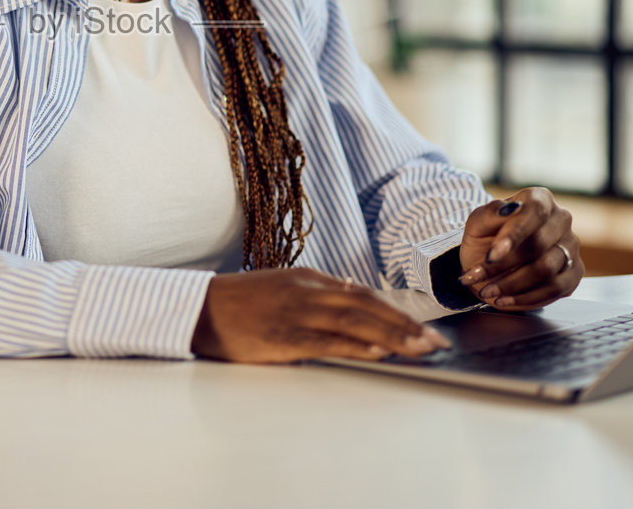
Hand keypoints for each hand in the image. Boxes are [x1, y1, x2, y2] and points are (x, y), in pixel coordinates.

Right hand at [191, 268, 450, 362]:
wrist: (197, 308)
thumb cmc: (238, 304)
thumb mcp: (280, 287)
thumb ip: (316, 293)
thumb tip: (353, 296)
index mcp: (307, 279)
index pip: (362, 295)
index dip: (396, 312)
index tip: (423, 328)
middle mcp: (307, 291)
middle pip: (366, 306)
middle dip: (404, 325)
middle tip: (435, 342)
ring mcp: (295, 311)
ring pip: (353, 322)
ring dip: (391, 336)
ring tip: (419, 350)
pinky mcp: (282, 335)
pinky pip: (325, 341)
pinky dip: (354, 346)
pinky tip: (377, 353)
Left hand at [457, 188, 582, 310]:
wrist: (492, 262)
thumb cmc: (486, 237)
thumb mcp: (478, 223)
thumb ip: (490, 213)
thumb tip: (507, 208)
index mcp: (540, 199)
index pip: (534, 212)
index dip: (513, 235)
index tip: (491, 256)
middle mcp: (561, 220)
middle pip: (539, 245)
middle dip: (504, 265)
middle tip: (476, 277)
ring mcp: (571, 246)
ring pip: (546, 270)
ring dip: (512, 285)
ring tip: (486, 291)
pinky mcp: (574, 272)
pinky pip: (555, 289)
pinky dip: (526, 298)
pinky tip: (504, 300)